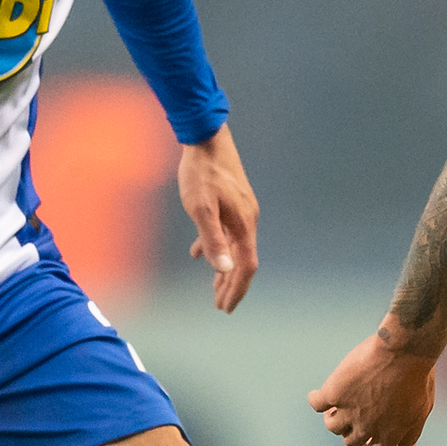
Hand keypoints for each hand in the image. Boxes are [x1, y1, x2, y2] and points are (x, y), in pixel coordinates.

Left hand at [178, 126, 259, 313]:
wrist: (206, 138)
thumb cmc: (201, 173)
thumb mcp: (201, 208)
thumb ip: (212, 239)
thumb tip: (224, 269)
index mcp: (243, 224)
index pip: (245, 266)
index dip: (236, 289)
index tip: (225, 307)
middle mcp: (248, 219)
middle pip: (243, 260)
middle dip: (231, 285)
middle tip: (219, 305)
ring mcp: (241, 210)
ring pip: (235, 247)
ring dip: (224, 268)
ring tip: (213, 287)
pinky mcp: (233, 202)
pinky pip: (227, 233)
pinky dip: (216, 247)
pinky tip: (199, 253)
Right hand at [308, 329, 437, 445]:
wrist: (404, 350)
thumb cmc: (417, 377)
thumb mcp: (421, 410)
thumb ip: (411, 434)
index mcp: (389, 434)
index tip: (367, 440)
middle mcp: (367, 427)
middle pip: (350, 440)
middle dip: (353, 429)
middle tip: (355, 412)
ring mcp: (349, 411)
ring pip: (332, 425)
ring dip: (334, 417)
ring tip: (338, 402)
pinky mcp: (335, 393)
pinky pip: (316, 403)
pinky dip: (315, 399)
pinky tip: (319, 392)